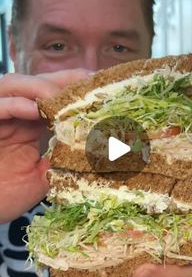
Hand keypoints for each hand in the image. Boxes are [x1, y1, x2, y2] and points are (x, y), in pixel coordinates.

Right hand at [0, 69, 90, 222]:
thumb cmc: (5, 196)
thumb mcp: (42, 177)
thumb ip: (61, 160)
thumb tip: (92, 148)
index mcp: (27, 125)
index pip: (50, 98)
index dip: (72, 90)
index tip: (98, 87)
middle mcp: (11, 115)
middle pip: (35, 84)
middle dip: (62, 80)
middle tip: (87, 80)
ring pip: (13, 85)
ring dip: (40, 87)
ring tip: (63, 98)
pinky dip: (16, 104)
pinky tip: (36, 110)